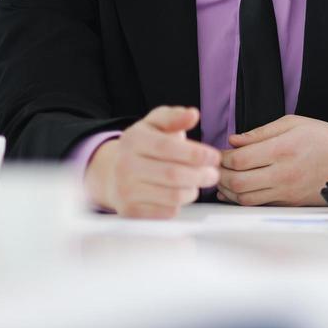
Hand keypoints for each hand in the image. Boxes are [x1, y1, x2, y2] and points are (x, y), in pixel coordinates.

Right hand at [85, 106, 220, 218]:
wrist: (112, 174)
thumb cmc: (143, 147)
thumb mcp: (155, 124)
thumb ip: (174, 117)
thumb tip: (193, 114)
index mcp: (133, 140)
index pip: (168, 147)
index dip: (196, 153)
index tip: (214, 157)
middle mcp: (125, 165)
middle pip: (173, 175)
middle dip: (201, 175)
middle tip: (213, 174)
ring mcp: (125, 190)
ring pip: (173, 196)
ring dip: (193, 190)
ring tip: (196, 182)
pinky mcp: (130, 211)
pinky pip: (167, 212)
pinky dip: (180, 204)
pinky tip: (179, 194)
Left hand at [218, 115, 327, 205]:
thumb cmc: (325, 139)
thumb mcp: (294, 123)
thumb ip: (261, 132)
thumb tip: (234, 141)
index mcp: (283, 150)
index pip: (240, 159)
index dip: (222, 157)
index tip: (218, 153)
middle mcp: (284, 173)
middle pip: (237, 182)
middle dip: (220, 175)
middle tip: (215, 167)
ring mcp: (287, 191)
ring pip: (245, 198)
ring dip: (228, 190)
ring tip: (223, 179)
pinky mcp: (290, 202)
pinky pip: (258, 205)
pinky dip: (241, 199)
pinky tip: (235, 192)